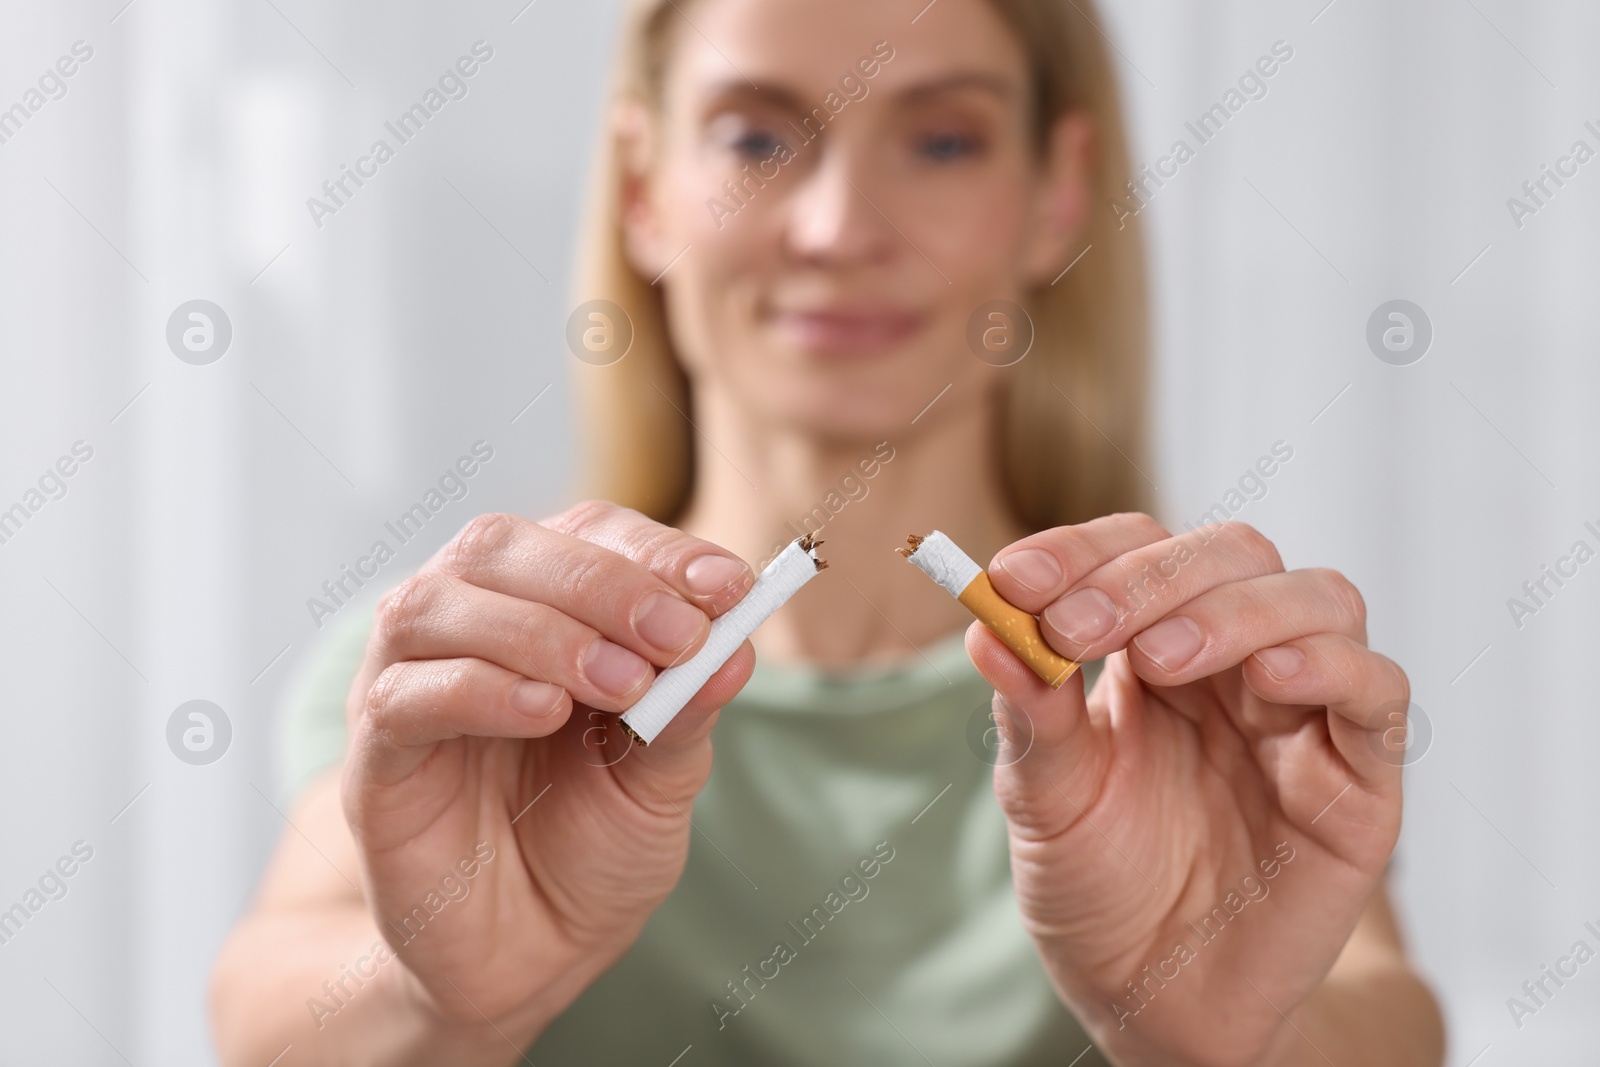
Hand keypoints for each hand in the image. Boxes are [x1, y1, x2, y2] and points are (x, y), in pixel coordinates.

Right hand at [340, 501, 755, 1028]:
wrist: (528, 958)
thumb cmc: (592, 848)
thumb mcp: (662, 779)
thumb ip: (685, 709)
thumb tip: (732, 644)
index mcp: (544, 609)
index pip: (588, 535)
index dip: (657, 551)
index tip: (731, 587)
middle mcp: (465, 628)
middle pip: (501, 548)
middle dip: (601, 582)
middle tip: (677, 634)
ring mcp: (406, 686)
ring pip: (435, 604)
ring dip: (540, 630)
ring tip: (621, 684)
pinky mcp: (373, 762)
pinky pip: (403, 697)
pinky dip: (478, 690)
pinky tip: (544, 712)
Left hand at [970, 514, 1407, 1066]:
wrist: (1155, 1001)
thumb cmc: (1098, 890)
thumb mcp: (1044, 800)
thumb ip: (1030, 714)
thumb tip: (985, 627)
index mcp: (1152, 649)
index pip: (1137, 549)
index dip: (1080, 550)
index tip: (1015, 578)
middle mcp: (1235, 663)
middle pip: (1230, 555)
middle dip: (1149, 577)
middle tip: (1077, 627)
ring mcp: (1303, 713)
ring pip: (1317, 599)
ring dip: (1235, 609)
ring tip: (1163, 656)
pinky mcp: (1359, 778)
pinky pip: (1379, 691)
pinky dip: (1333, 665)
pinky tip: (1273, 678)